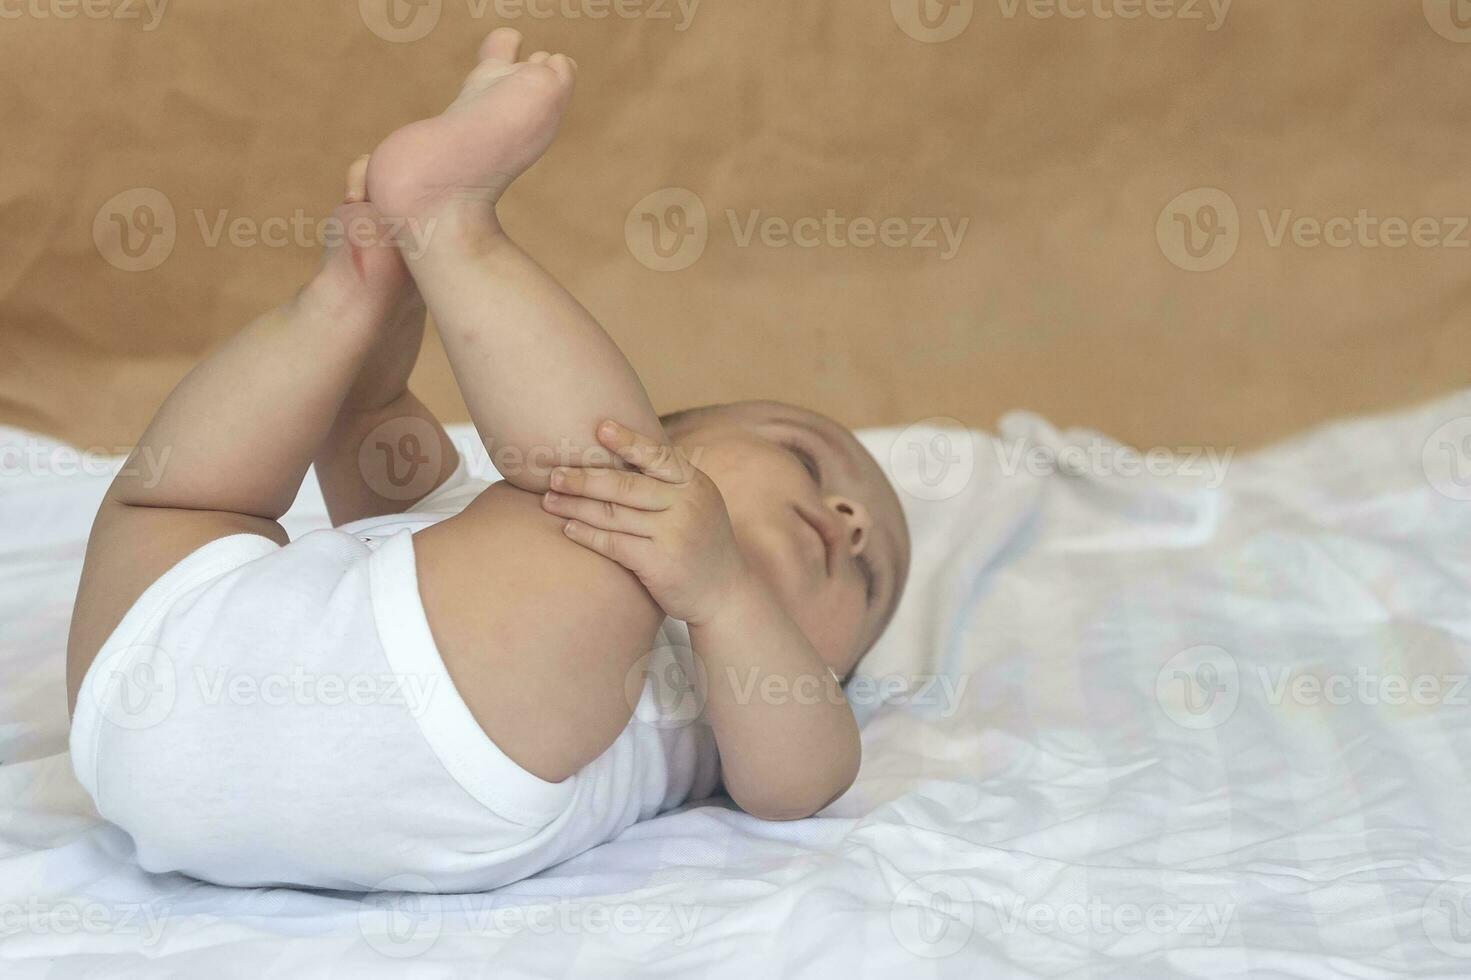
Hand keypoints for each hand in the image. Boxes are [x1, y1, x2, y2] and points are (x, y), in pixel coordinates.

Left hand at [542, 420, 747, 625]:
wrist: (726, 592)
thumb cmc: (700, 541)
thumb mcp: (698, 502)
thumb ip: (668, 481)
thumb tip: (623, 447)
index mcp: (694, 483)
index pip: (657, 455)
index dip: (628, 440)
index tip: (599, 427)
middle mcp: (686, 505)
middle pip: (625, 485)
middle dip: (584, 478)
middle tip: (553, 474)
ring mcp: (674, 535)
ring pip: (614, 514)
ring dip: (576, 506)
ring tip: (549, 500)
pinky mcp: (660, 564)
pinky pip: (614, 544)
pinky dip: (587, 535)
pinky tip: (568, 529)